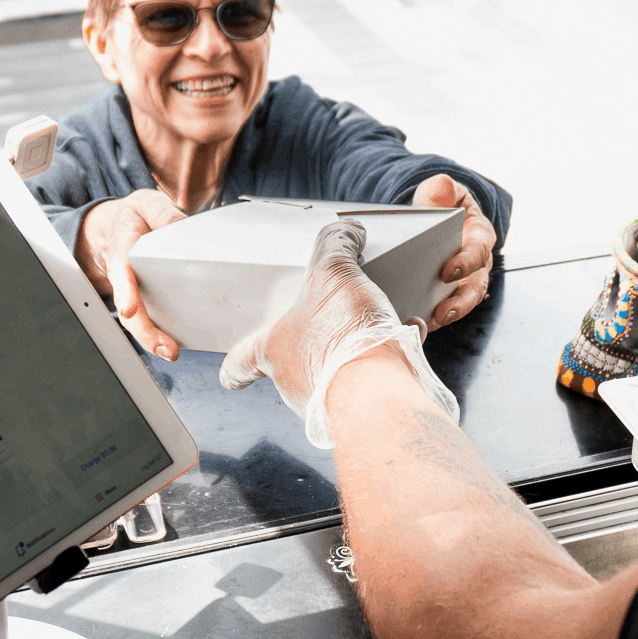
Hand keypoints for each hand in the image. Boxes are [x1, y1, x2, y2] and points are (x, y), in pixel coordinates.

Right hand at [76, 189, 185, 358]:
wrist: (109, 228)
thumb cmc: (131, 218)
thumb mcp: (145, 204)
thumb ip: (163, 213)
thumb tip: (183, 229)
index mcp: (123, 247)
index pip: (122, 271)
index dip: (126, 292)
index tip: (129, 310)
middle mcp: (122, 274)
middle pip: (127, 307)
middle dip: (143, 330)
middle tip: (165, 348)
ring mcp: (128, 290)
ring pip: (133, 319)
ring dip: (150, 338)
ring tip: (170, 352)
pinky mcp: (138, 299)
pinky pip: (143, 319)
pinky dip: (154, 335)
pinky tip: (171, 345)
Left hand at [220, 219, 458, 446]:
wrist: (379, 391)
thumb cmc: (342, 337)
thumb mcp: (333, 272)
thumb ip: (335, 245)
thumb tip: (346, 230)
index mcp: (274, 351)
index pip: (239, 363)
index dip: (234, 367)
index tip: (232, 377)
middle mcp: (295, 382)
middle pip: (294, 364)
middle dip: (315, 343)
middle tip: (333, 319)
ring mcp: (328, 400)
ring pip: (338, 369)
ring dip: (355, 346)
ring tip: (380, 320)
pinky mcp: (363, 408)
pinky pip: (374, 376)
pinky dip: (389, 353)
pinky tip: (405, 333)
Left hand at [411, 174, 494, 330]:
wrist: (433, 217)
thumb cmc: (440, 205)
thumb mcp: (440, 192)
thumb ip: (440, 189)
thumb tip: (442, 185)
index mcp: (478, 236)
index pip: (479, 251)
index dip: (466, 263)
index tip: (448, 272)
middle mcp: (477, 263)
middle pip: (476, 287)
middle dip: (461, 302)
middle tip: (442, 312)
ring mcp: (464, 280)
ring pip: (464, 302)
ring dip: (449, 315)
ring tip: (429, 324)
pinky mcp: (449, 292)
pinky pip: (445, 308)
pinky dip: (432, 318)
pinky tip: (414, 324)